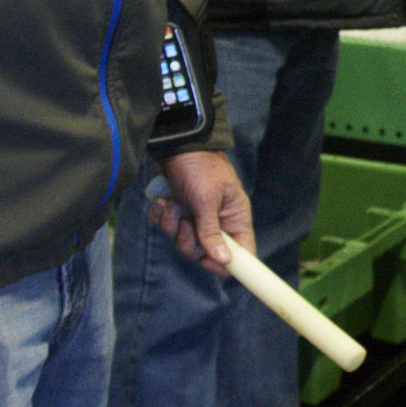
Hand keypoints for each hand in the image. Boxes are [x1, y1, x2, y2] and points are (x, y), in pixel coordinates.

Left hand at [154, 150, 252, 272]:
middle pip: (205, 252)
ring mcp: (198, 217)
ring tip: (172, 204)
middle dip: (188, 241)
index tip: (206, 259)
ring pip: (184, 241)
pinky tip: (163, 200)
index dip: (225, 263)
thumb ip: (211, 232)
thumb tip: (224, 261)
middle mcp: (219, 221)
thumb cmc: (199, 166)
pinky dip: (163, 216)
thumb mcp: (205, 199)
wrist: (176, 143)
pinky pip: (169, 228)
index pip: (242, 254)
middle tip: (184, 222)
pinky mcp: (180, 211)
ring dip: (172, 225)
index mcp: (235, 218)